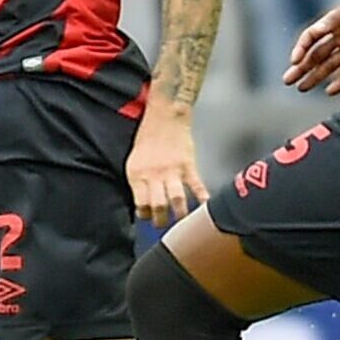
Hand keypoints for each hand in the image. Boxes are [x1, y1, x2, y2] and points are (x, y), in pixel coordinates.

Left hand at [126, 109, 208, 227]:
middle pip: (158, 206)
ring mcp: (172, 170)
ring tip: (181, 219)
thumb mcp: (134, 161)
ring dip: (180, 213)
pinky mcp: (188, 165)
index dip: (145, 215)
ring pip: (176, 199)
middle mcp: (154, 174)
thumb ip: (139, 183)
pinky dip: (202, 198)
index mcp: (138, 174)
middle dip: (161, 220)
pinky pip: (196, 185)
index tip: (148, 217)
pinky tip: (205, 206)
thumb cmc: (148, 138)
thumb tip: (143, 204)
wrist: (164, 116)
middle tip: (164, 224)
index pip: (140, 204)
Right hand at [282, 0, 339, 93]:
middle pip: (316, 55)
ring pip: (329, 67)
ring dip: (314, 77)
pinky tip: (329, 91)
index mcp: (334, 23)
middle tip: (287, 80)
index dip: (301, 48)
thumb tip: (316, 30)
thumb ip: (334, 19)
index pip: (311, 37)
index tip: (294, 61)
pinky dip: (339, 83)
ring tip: (301, 88)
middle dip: (301, 68)